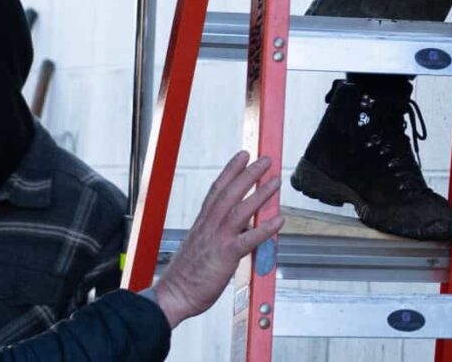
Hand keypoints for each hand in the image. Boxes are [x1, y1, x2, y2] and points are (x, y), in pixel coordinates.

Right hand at [146, 152, 280, 327]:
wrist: (172, 296)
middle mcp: (209, 227)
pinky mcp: (226, 255)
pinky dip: (265, 228)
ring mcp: (217, 240)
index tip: (242, 156)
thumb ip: (216, 234)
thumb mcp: (198, 247)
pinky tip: (279, 220)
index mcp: (202, 224)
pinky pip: (249, 239)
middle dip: (248, 174)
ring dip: (260, 194)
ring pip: (240, 210)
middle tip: (265, 160)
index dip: (230, 171)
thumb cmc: (185, 276)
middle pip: (230, 194)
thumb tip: (238, 228)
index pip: (216, 191)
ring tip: (275, 181)